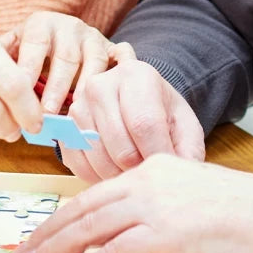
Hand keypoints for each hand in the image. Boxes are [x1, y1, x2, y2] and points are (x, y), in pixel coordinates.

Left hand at [0, 11, 132, 114]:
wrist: (65, 36)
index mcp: (41, 23)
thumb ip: (1, 60)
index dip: (29, 71)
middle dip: (57, 87)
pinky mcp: (115, 49)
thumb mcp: (13, 48)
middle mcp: (70, 27)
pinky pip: (123, 58)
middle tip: (47, 113)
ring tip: (76, 112)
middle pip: (67, 57)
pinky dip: (119, 74)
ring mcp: (95, 37)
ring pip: (96, 61)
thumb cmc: (33, 51)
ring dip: (86, 89)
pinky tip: (110, 97)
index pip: (35, 45)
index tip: (20, 98)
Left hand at [14, 154, 252, 252]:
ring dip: (56, 250)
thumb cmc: (237, 214)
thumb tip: (123, 238)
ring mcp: (154, 204)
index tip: (41, 234)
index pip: (95, 194)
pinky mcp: (165, 231)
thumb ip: (154, 209)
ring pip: (90, 226)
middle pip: (83, 208)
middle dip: (48, 232)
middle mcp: (146, 180)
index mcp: (150, 169)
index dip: (63, 216)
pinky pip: (114, 251)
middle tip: (23, 252)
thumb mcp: (187, 199)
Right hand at [59, 59, 204, 182]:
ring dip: (119, 176)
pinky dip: (98, 177)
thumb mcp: (184, 125)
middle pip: (121, 147)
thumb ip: (188, 150)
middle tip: (151, 173)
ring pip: (99, 160)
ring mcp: (78, 106)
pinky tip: (114, 170)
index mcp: (136, 75)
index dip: (157, 156)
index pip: (144, 125)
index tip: (167, 172)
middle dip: (140, 170)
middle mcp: (100, 85)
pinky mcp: (64, 128)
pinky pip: (79, 165)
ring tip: (134, 170)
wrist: (135, 101)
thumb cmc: (161, 113)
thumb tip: (181, 174)